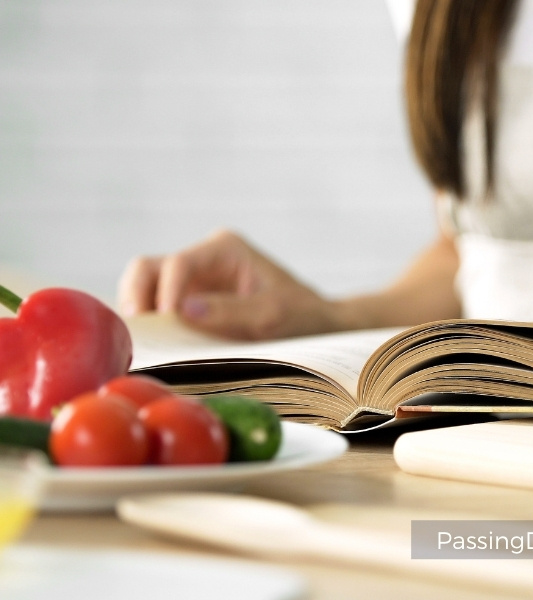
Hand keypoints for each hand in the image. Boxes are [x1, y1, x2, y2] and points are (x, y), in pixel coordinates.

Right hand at [117, 230, 338, 339]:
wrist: (316, 326)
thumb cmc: (301, 315)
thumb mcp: (273, 315)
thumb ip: (231, 311)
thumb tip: (183, 312)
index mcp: (224, 249)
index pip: (179, 263)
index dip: (166, 292)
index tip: (167, 322)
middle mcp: (202, 259)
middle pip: (148, 268)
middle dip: (137, 297)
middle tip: (137, 332)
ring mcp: (193, 282)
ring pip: (144, 287)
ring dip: (139, 313)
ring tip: (140, 343)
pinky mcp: (188, 304)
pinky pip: (156, 310)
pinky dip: (149, 326)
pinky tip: (150, 347)